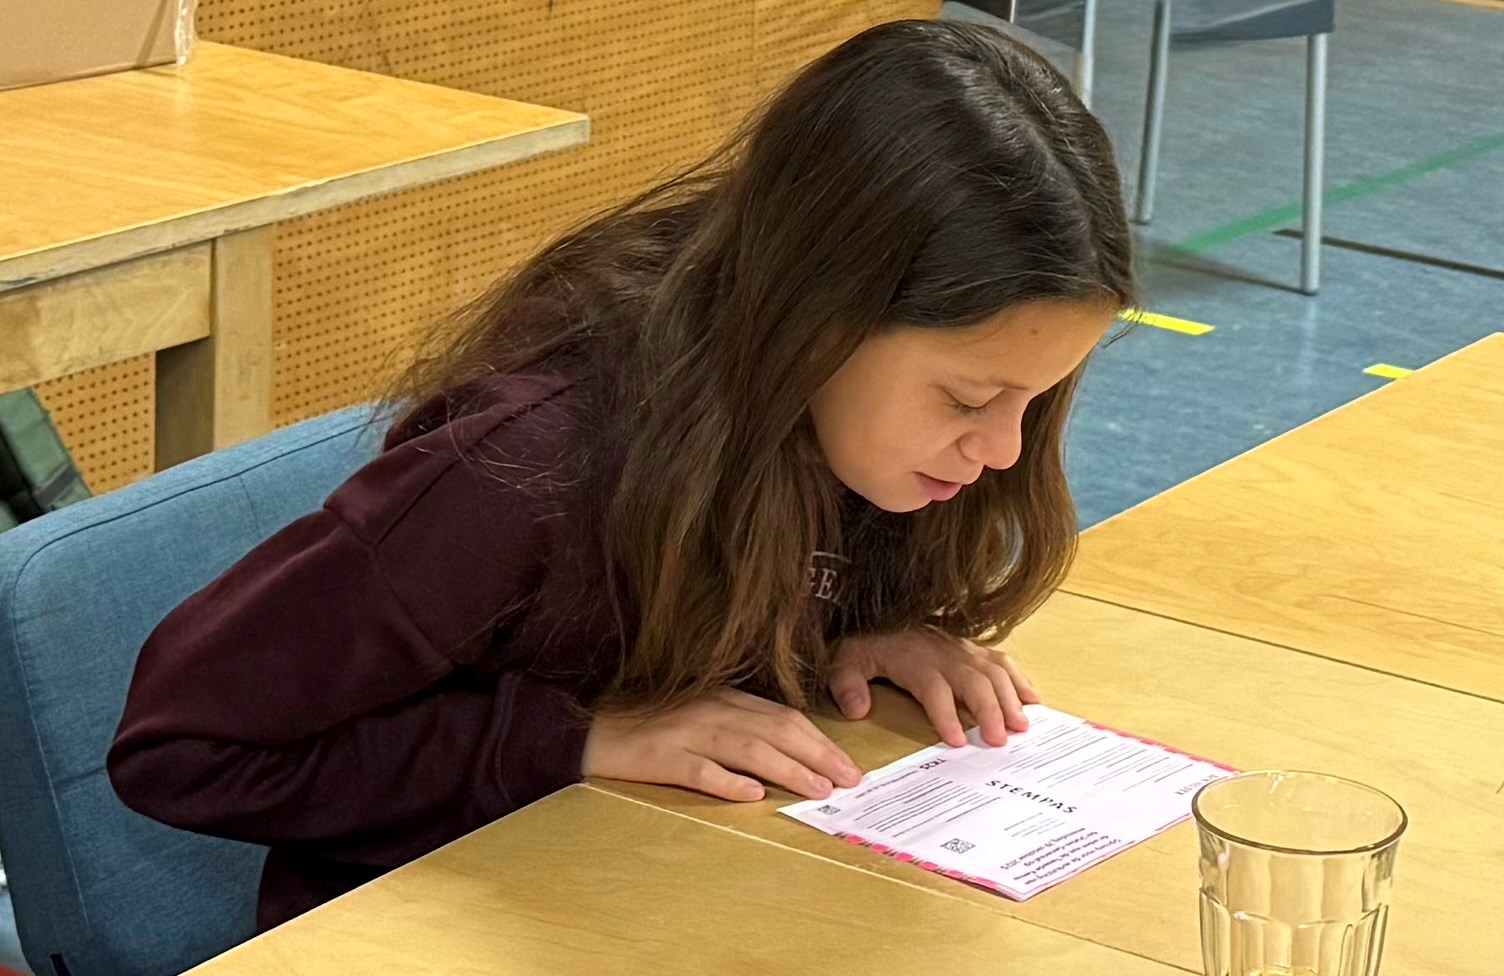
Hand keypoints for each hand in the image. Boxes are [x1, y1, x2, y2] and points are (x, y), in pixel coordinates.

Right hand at [582, 688, 863, 802]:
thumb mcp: (700, 715)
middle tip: (848, 779)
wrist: (590, 729)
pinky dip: (727, 782)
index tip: (847, 764)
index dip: (820, 740)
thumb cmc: (650, 725)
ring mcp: (686, 733)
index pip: (784, 717)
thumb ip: (738, 725)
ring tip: (817, 789)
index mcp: (724, 698)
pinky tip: (752, 795)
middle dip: (817, 755)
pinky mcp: (662, 757)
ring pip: (747, 749)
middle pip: (775, 730)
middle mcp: (711, 710)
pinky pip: (699, 770)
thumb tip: (786, 754)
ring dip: (787, 769)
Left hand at [828, 628, 1039, 748]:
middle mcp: (945, 654)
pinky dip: (1020, 680)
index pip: (934, 689)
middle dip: (989, 711)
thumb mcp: (846, 660)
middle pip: (973, 682)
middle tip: (1000, 740)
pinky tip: (1033, 701)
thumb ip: (847, 684)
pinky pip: (1002, 660)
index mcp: (915, 660)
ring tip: (1022, 726)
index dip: (946, 715)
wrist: (884, 609)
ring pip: (994, 672)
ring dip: (1010, 698)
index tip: (957, 742)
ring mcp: (963, 649)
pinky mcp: (974, 648)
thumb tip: (857, 710)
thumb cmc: (869, 642)